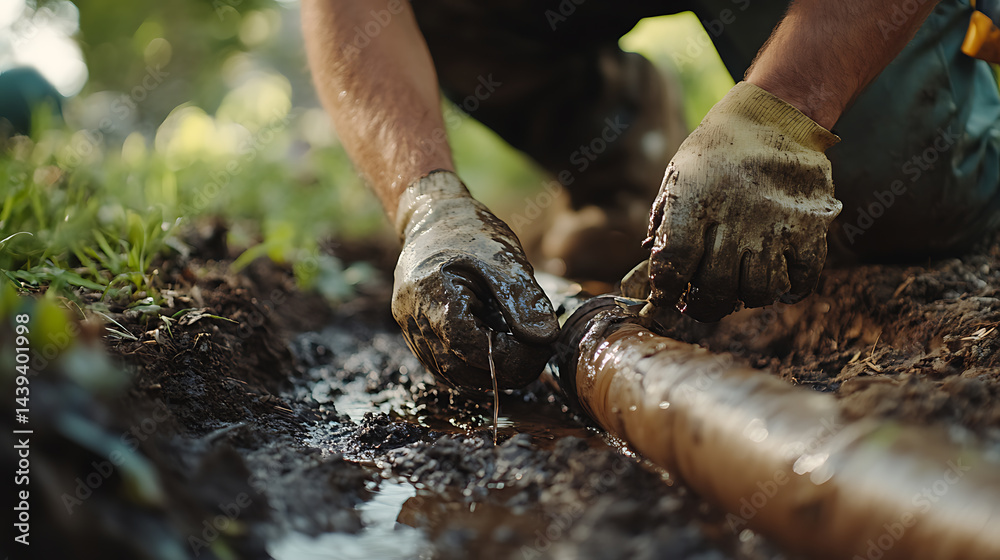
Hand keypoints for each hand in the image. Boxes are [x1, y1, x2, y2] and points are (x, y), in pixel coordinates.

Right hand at [392, 170, 558, 392]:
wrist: (434, 216)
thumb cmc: (471, 233)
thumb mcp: (505, 261)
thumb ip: (524, 302)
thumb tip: (544, 339)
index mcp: (432, 293)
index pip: (468, 346)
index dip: (506, 358)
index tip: (539, 352)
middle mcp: (413, 315)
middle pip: (456, 367)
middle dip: (500, 371)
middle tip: (535, 361)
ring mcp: (409, 326)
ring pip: (447, 372)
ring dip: (485, 375)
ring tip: (519, 359)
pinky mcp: (414, 332)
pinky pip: (441, 363)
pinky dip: (470, 368)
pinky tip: (495, 358)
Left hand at [644, 82, 841, 321]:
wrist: (775, 116)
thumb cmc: (718, 151)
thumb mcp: (679, 174)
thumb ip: (666, 220)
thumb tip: (654, 265)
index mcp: (696, 202)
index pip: (675, 262)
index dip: (667, 288)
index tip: (667, 295)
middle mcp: (735, 217)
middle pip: (717, 287)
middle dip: (704, 306)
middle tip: (703, 301)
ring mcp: (776, 224)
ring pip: (759, 290)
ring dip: (746, 296)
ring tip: (740, 285)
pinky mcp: (810, 226)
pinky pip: (804, 277)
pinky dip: (791, 289)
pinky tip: (779, 282)